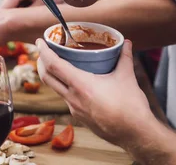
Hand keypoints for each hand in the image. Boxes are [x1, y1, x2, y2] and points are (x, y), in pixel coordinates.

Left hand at [36, 39, 153, 146]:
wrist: (135, 134)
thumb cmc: (131, 107)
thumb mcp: (127, 77)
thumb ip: (124, 57)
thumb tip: (126, 43)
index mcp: (81, 85)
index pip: (53, 65)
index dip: (44, 52)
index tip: (39, 41)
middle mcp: (73, 98)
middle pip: (48, 78)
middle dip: (42, 63)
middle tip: (44, 52)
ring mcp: (75, 110)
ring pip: (57, 90)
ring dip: (54, 77)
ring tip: (60, 66)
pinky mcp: (81, 118)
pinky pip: (68, 100)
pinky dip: (66, 88)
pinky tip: (76, 85)